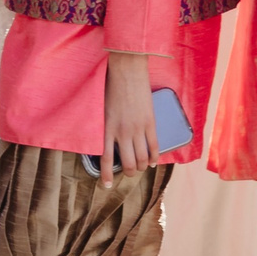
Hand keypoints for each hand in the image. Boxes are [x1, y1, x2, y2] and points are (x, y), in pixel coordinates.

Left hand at [100, 51, 157, 185]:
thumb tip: (108, 141)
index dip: (107, 175)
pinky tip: (152, 162)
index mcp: (107, 128)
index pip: (106, 159)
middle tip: (129, 173)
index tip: (107, 185)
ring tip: (139, 168)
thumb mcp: (102, 108)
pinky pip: (154, 147)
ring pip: (142, 158)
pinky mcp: (150, 123)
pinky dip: (154, 157)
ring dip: (141, 166)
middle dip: (129, 172)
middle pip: (128, 163)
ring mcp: (138, 129)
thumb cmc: (110, 86)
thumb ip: (106, 126)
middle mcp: (123, 132)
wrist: (127, 70)